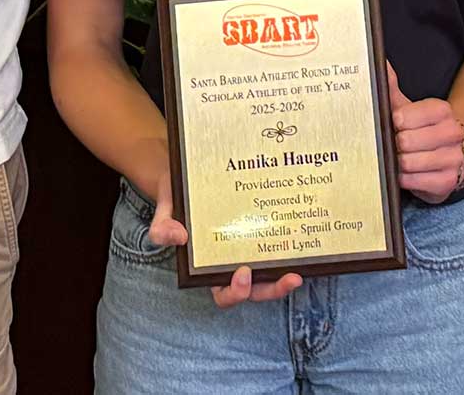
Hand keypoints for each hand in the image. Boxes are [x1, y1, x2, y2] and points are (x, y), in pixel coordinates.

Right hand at [144, 168, 301, 309]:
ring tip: (300, 269)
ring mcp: (249, 247)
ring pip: (271, 273)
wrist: (190, 171)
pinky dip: (290, 247)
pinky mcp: (262, 230)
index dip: (236, 292)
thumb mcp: (165, 210)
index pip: (224, 293)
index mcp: (209, 267)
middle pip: (256, 289)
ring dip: (286, 276)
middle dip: (274, 290)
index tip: (243, 273)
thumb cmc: (178, 197)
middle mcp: (232, 262)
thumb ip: (162, 227)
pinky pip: (277, 245)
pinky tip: (301, 235)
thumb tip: (178, 237)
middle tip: (290, 278)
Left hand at [386, 64, 463, 204]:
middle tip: (398, 144)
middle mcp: (453, 133)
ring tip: (402, 159)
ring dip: (399, 163)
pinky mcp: (449, 181)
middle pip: (407, 141)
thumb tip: (380, 64)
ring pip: (410, 162)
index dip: (398, 120)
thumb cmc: (419, 130)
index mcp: (443, 110)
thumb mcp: (406, 109)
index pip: (411, 114)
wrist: (445, 156)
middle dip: (396, 144)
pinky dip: (406, 179)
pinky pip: (415, 181)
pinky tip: (409, 173)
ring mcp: (454, 158)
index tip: (395, 123)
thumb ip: (391, 87)